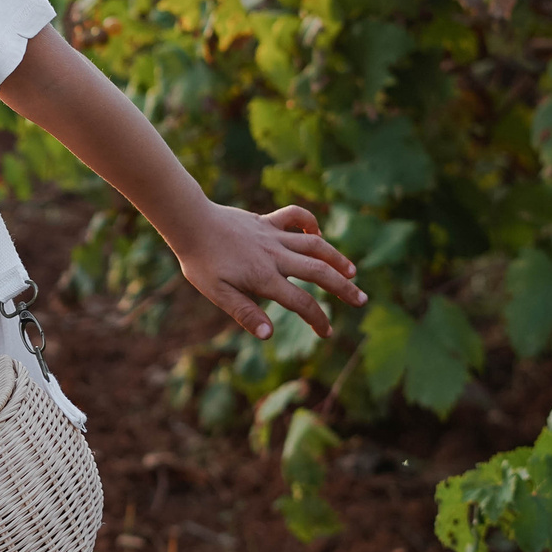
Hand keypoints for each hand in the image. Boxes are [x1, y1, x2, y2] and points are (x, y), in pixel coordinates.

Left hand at [169, 202, 365, 340]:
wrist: (190, 223)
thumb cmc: (201, 262)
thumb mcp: (218, 294)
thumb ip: (245, 313)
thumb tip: (269, 335)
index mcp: (264, 278)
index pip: (301, 302)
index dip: (318, 319)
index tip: (327, 332)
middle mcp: (275, 256)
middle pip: (319, 272)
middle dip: (343, 288)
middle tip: (361, 300)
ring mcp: (273, 236)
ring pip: (315, 244)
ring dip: (337, 257)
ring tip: (352, 271)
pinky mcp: (266, 221)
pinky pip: (295, 216)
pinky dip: (309, 222)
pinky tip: (316, 234)